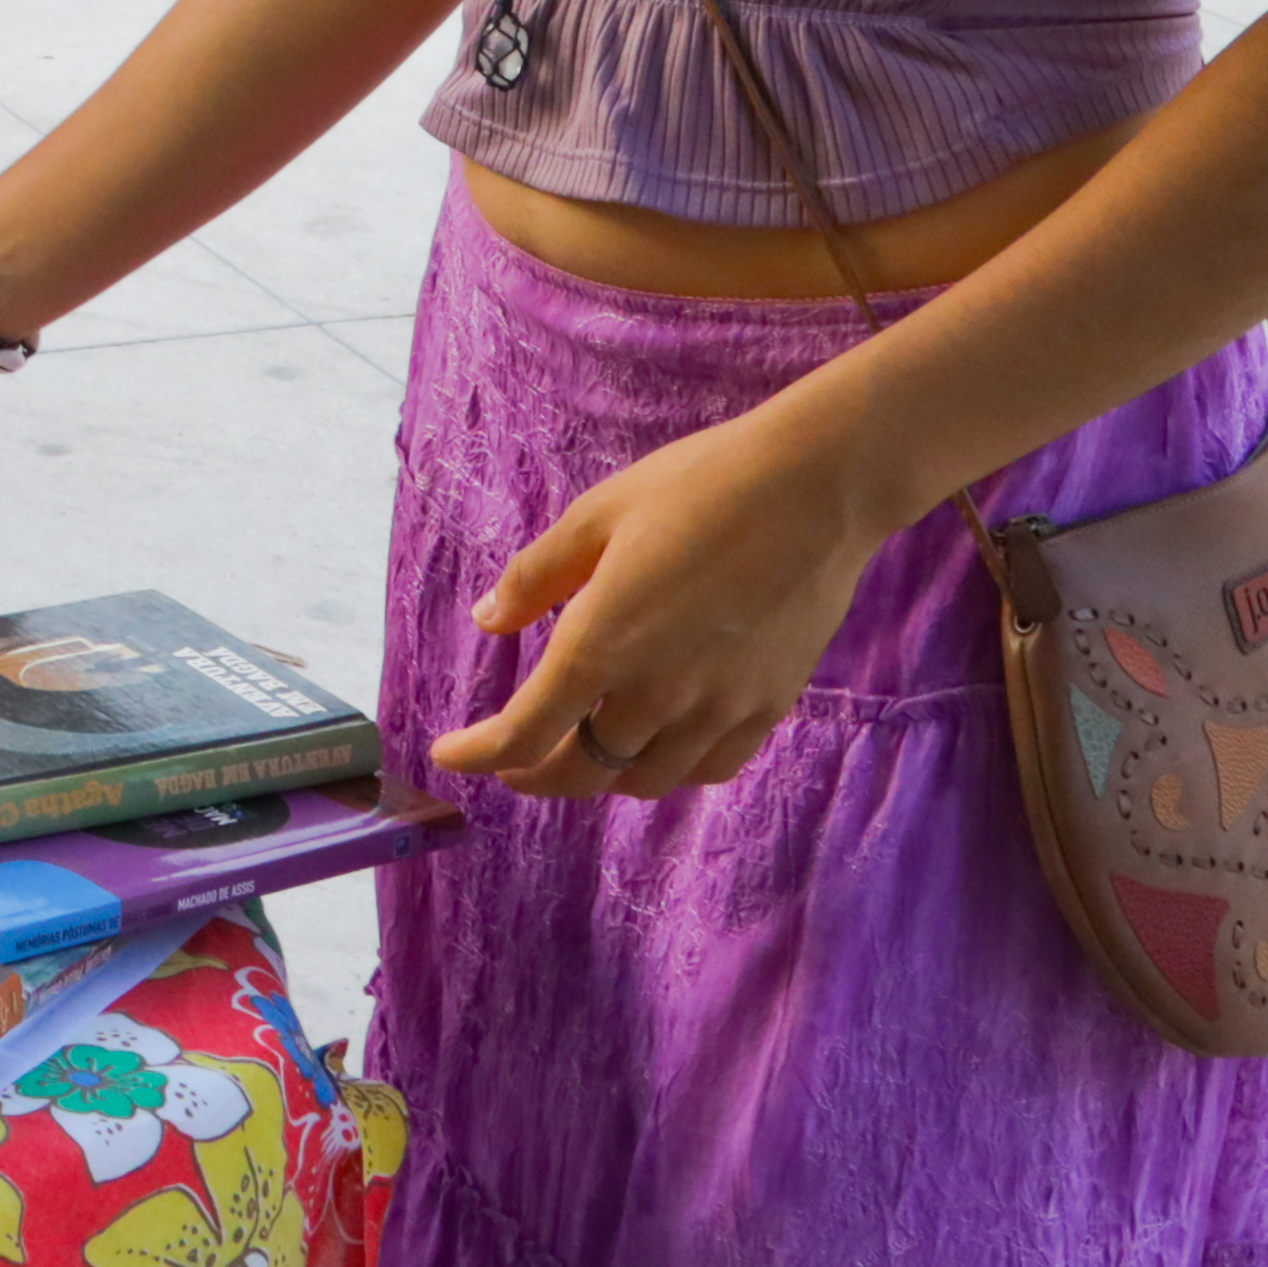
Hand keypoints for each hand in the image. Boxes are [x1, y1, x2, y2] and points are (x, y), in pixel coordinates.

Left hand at [430, 409, 890, 803]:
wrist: (816, 489)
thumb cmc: (697, 487)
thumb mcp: (595, 516)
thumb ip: (536, 577)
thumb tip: (488, 620)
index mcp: (601, 645)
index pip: (525, 731)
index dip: (480, 755)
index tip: (451, 755)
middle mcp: (658, 692)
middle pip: (583, 770)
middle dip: (535, 775)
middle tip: (512, 762)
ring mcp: (720, 706)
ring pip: (646, 779)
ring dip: (602, 775)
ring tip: (581, 750)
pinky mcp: (769, 705)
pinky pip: (710, 767)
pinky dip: (670, 770)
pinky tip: (658, 746)